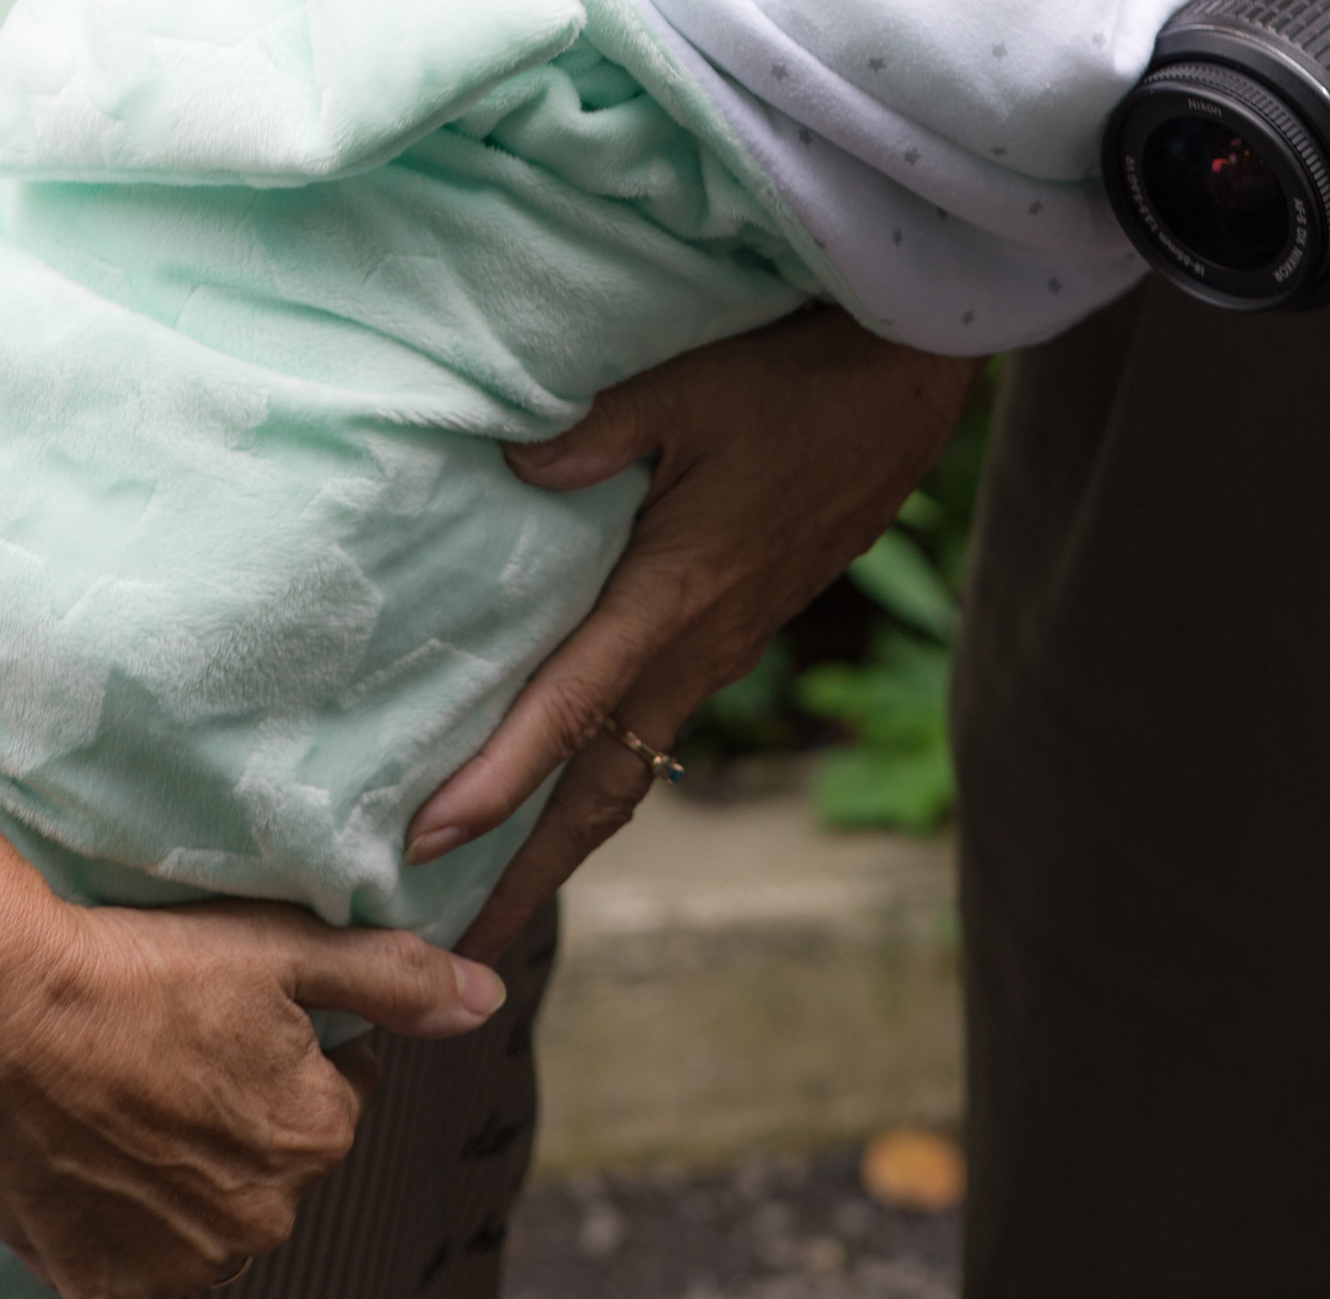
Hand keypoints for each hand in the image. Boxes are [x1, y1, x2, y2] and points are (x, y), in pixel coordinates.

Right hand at [0, 891, 502, 1298]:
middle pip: (273, 1157)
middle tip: (173, 1046)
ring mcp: (179, 1266)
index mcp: (316, 1136)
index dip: (290, 1043)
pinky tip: (97, 1155)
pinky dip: (126, 1219)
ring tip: (129, 1093)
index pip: (334, 1092)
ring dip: (187, 1167)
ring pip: (211, 1210)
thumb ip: (394, 977)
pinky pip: (140, 1260)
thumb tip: (483, 1000)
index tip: (229, 1011)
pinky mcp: (102, 1289)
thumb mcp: (282, 946)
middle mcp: (261, 1221)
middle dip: (241, 1110)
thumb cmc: (137, 968)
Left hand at [403, 311, 974, 956]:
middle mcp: (698, 647)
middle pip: (601, 794)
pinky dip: (603, 771)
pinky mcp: (740, 629)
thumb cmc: (794, 383)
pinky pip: (659, 724)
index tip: (425, 846)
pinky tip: (568, 768)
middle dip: (528, 874)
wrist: (904, 390)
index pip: (569, 710)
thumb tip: (509, 465)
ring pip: (631, 769)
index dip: (496, 782)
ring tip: (493, 883)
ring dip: (562, 834)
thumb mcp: (683, 390)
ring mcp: (724, 649)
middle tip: (454, 946)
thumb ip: (591, 434)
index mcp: (673, 595)